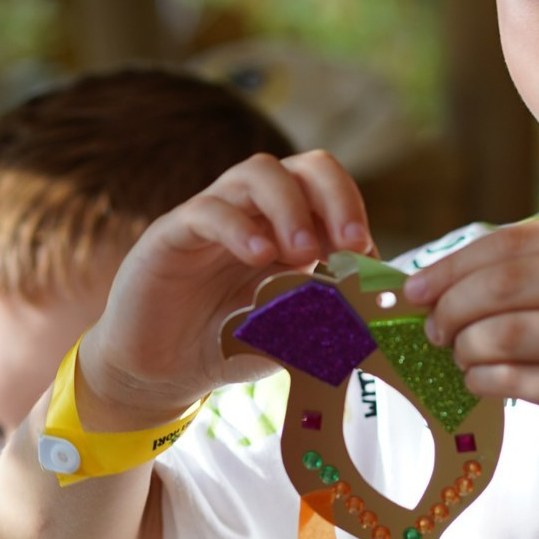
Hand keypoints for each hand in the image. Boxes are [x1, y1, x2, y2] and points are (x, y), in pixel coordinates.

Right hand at [77, 150, 373, 429]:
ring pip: (256, 173)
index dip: (353, 211)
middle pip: (301, 167)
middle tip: (349, 243)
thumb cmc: (229, 345)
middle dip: (334, 197)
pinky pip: (207, 210)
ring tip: (304, 254)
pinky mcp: (172, 233)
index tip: (366, 255)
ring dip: (290, 208)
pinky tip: (259, 257)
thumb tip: (377, 305)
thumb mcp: (291, 335)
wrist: (161, 372)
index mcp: (289, 227)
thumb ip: (329, 317)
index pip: (328, 189)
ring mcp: (214, 215)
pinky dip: (240, 228)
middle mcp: (255, 211)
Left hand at [402, 212, 538, 479]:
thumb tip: (443, 281)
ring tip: (463, 358)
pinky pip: (521, 380)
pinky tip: (483, 382)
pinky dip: (486, 380)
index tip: (415, 290)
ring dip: (467, 348)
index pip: (511, 242)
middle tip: (433, 329)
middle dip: (452, 308)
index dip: (452, 266)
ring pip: (505, 333)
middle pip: (502, 285)